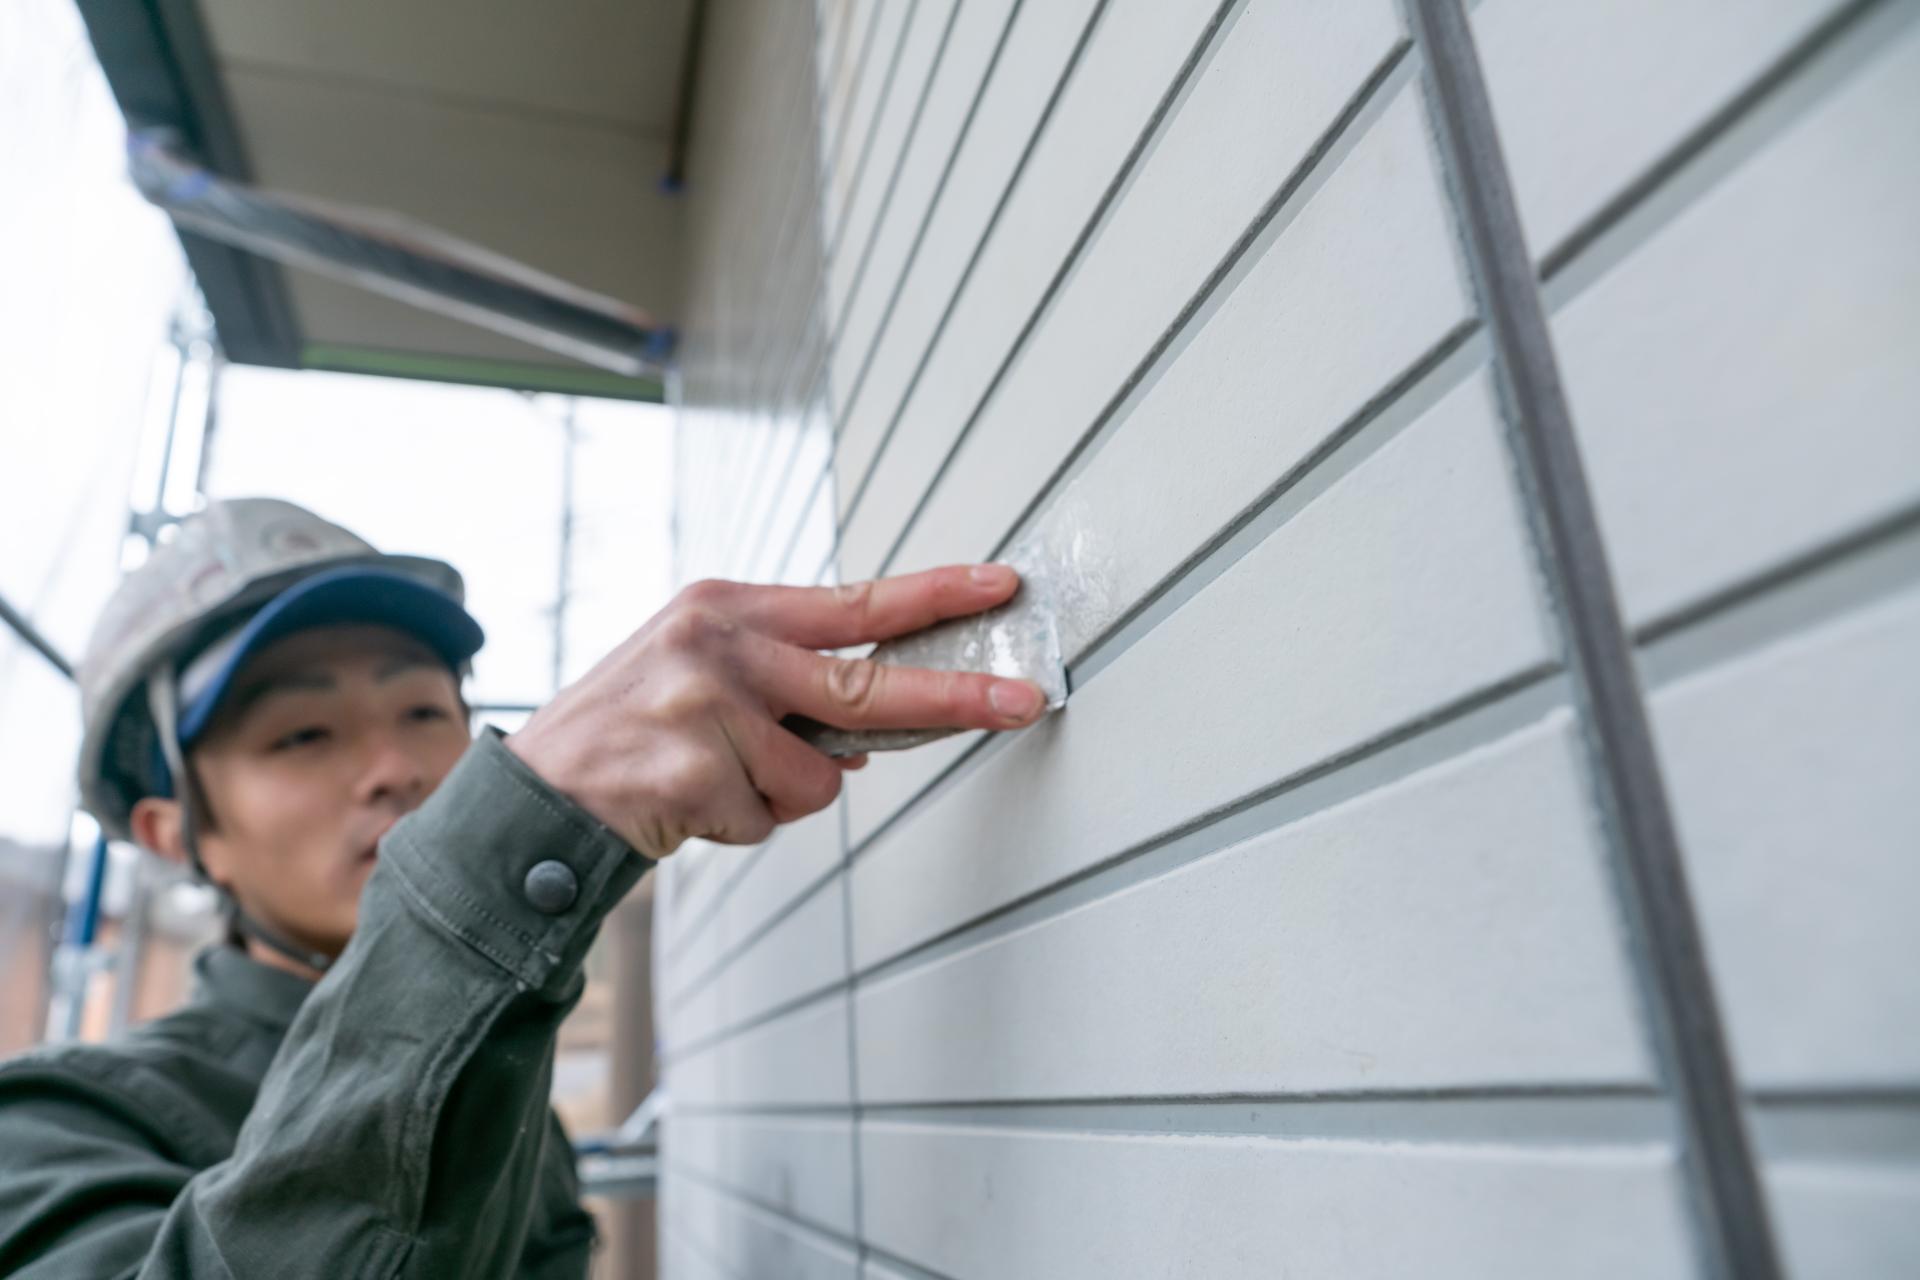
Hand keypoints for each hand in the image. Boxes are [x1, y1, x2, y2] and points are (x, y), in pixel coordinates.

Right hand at [504, 565, 1045, 857]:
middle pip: (866, 682)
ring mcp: (705, 709)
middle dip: (953, 698)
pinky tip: (688, 803)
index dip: (933, 594)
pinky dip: (741, 825)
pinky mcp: (693, 774)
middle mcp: (719, 646)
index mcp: (728, 609)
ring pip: (819, 777)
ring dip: (779, 795)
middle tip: (1021, 701)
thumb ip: (782, 683)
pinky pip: (770, 819)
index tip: (1001, 587)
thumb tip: (869, 736)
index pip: (853, 599)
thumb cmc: (631, 729)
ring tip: (712, 778)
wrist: (537, 792)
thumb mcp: (700, 672)